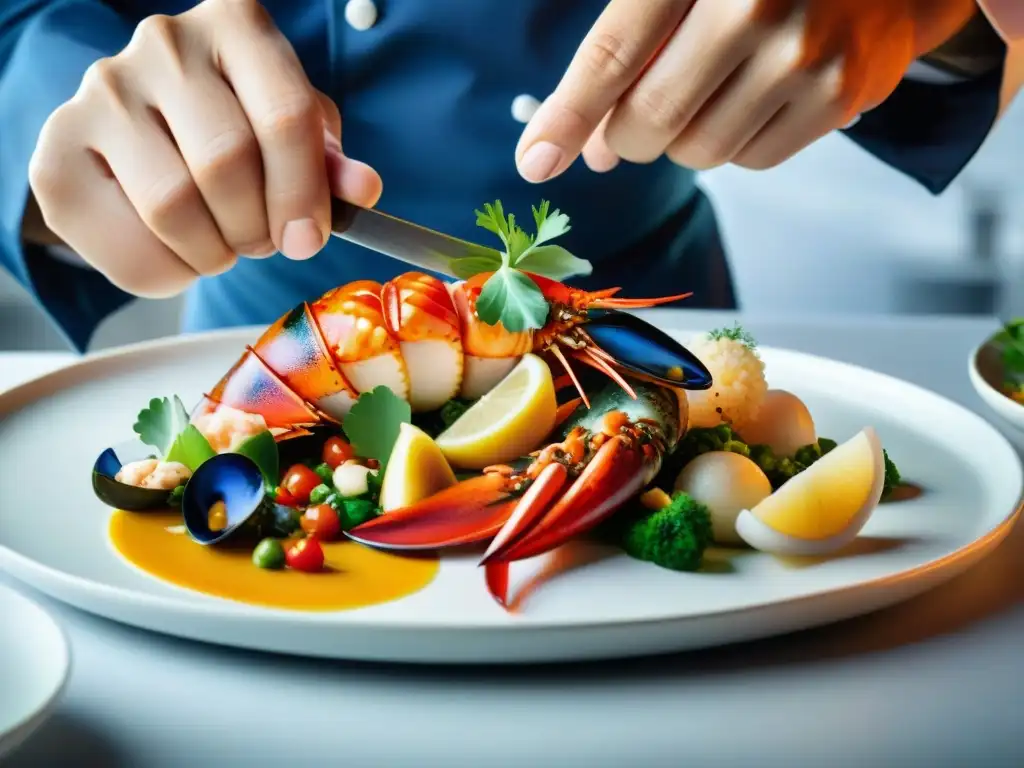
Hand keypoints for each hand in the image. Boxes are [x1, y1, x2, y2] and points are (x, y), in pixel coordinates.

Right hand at [28, 0, 381, 297]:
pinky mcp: (56, 155)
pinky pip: (127, 247)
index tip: (307, 239)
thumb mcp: (292, 130)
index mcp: (236, 26)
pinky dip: (169, 275)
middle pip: (225, 163)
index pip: (285, 117)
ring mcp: (100, 95)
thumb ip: (328, 161)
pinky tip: (180, 253)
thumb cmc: (236, 122)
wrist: (144, 124)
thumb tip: (362, 191)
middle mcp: (162, 45)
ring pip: (172, 207)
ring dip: (213, 253)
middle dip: (256, 227)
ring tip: (221, 245)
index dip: (303, 193)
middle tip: (260, 240)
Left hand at [516, 0, 978, 179]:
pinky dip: (735, 144)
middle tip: (637, 119)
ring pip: (698, 153)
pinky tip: (753, 99)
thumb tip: (592, 148)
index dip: (567, 117)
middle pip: (650, 121)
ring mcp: (802, 53)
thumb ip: (628, 49)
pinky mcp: (839, 95)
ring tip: (711, 90)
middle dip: (628, 135)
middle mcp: (752, 5)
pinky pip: (751, 161)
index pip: (612, 56)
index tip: (536, 162)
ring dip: (684, 139)